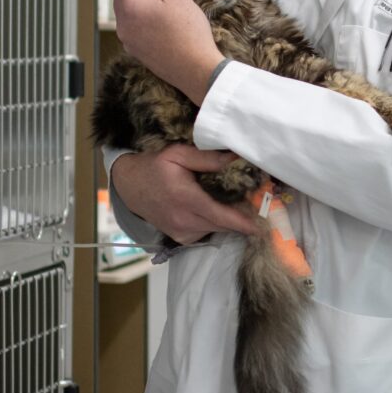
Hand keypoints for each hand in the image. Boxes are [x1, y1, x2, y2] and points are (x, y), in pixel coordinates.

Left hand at [110, 0, 224, 103]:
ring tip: (168, 8)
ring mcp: (127, 40)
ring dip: (142, 2)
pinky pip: (134, 27)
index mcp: (128, 7)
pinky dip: (145, 19)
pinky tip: (166, 25)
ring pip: (128, 10)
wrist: (196, 70)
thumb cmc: (188, 32)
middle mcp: (122, 24)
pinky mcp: (135, 51)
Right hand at [111, 144, 259, 244]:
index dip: (242, 222)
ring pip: (215, 230)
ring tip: (239, 204)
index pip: (220, 216)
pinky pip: (205, 233)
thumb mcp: (178, 154)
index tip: (262, 227)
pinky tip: (215, 209)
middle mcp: (184, 220)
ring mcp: (181, 232)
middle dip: (241, 217)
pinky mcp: (180, 238)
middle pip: (222, 224)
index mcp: (185, 198)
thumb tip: (235, 158)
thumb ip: (207, 158)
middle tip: (258, 203)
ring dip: (229, 220)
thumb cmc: (155, 166)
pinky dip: (215, 224)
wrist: (129, 186)